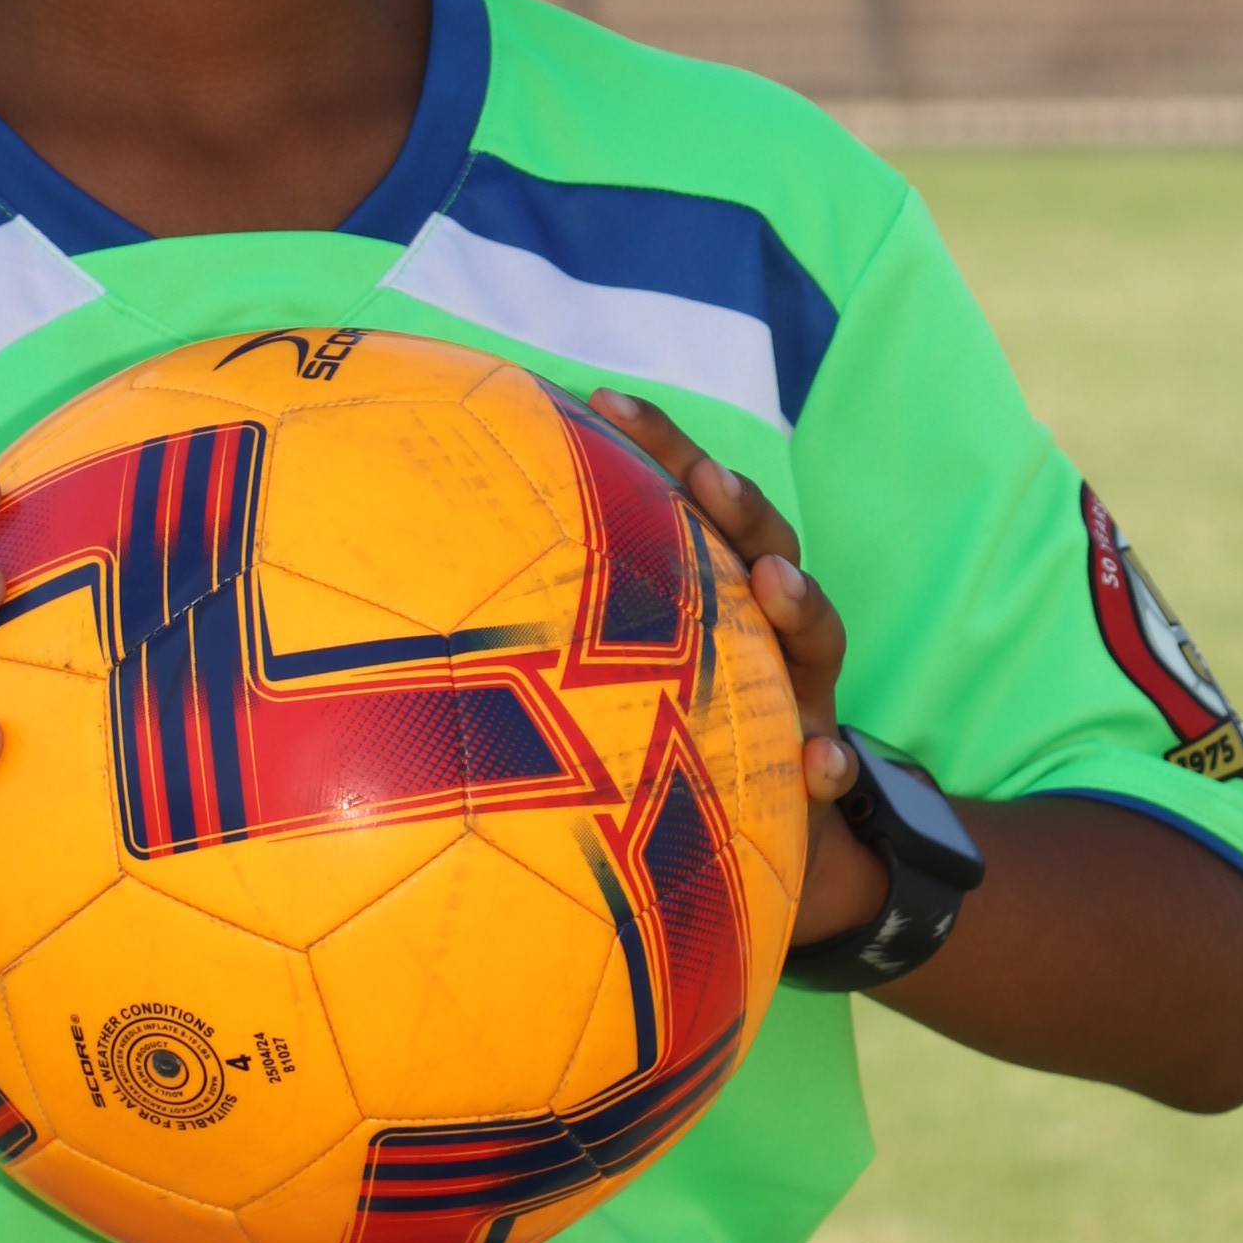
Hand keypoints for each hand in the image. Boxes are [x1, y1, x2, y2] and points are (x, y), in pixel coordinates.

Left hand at [587, 393, 888, 948]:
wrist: (744, 844)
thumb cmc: (648, 735)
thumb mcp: (599, 672)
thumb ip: (543, 613)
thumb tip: (413, 557)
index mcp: (711, 591)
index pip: (688, 498)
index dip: (655, 444)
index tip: (601, 398)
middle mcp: (762, 632)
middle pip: (765, 545)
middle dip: (739, 505)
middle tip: (708, 478)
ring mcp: (797, 697)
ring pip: (815, 640)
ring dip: (801, 604)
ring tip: (777, 580)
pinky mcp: (812, 775)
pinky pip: (830, 767)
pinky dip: (830, 761)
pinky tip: (821, 762)